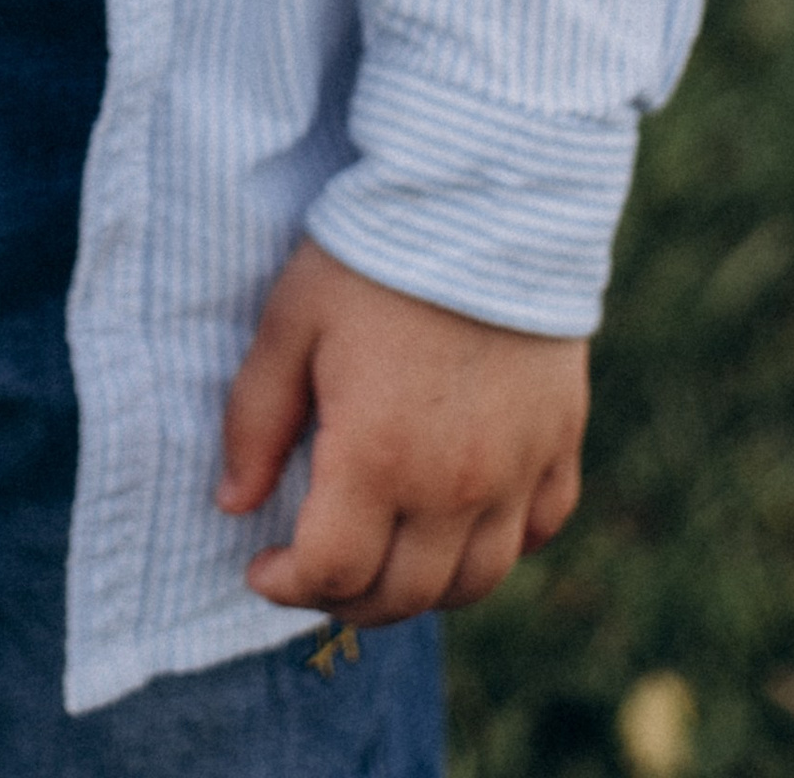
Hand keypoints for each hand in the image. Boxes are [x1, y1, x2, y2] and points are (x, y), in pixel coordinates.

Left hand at [217, 237, 586, 626]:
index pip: (332, 572)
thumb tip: (233, 503)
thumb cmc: (373, 255)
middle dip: (347, 598)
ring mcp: (518, 470)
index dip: (286, 584)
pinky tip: (462, 522)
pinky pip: (538, 531)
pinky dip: (499, 546)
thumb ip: (256, 420)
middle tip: (315, 571)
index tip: (260, 565)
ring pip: (475, 582)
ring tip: (384, 560)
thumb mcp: (290, 324)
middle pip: (403, 594)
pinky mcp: (560, 442)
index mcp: (379, 458)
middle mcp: (456, 485)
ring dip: (422, 589)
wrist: (484, 196)